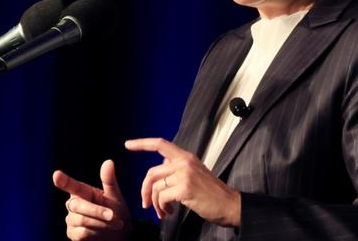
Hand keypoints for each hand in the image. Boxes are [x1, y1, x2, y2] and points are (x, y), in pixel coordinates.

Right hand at [52, 160, 129, 240]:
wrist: (119, 234)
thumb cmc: (116, 212)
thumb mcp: (115, 196)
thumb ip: (109, 180)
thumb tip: (109, 161)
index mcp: (83, 192)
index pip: (72, 185)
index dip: (63, 181)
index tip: (56, 174)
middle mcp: (74, 204)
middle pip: (78, 205)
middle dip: (97, 211)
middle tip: (113, 215)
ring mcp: (71, 220)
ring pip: (82, 220)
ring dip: (102, 223)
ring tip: (116, 224)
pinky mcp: (72, 234)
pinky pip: (82, 233)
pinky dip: (97, 232)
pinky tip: (104, 232)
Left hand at [124, 138, 240, 227]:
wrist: (230, 205)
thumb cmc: (212, 193)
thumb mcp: (195, 173)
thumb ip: (178, 168)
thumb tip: (161, 169)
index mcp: (187, 157)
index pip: (160, 144)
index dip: (142, 143)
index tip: (128, 145)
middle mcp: (185, 162)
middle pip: (152, 172)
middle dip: (144, 190)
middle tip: (146, 204)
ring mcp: (185, 174)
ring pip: (155, 186)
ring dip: (154, 203)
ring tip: (162, 211)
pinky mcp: (185, 188)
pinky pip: (162, 197)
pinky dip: (162, 207)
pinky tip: (169, 212)